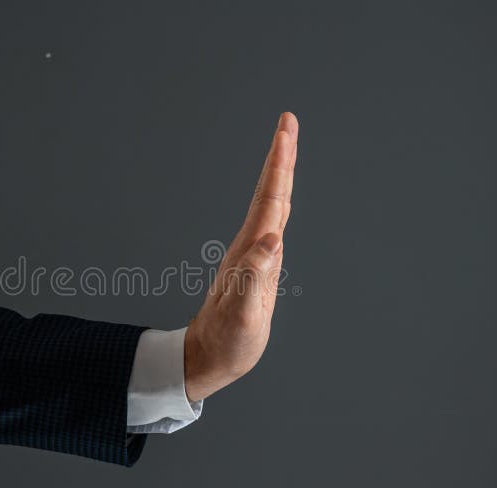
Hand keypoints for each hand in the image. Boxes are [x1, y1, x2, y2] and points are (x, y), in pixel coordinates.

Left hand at [184, 112, 298, 400]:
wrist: (208, 356)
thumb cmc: (227, 341)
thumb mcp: (243, 314)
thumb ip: (255, 277)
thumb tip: (272, 239)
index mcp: (251, 251)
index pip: (270, 199)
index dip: (280, 163)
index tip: (286, 129)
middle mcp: (251, 246)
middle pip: (269, 193)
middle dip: (280, 157)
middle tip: (288, 122)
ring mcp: (253, 255)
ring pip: (269, 205)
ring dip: (279, 175)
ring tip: (286, 148)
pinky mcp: (255, 266)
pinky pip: (271, 224)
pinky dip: (279, 203)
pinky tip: (282, 201)